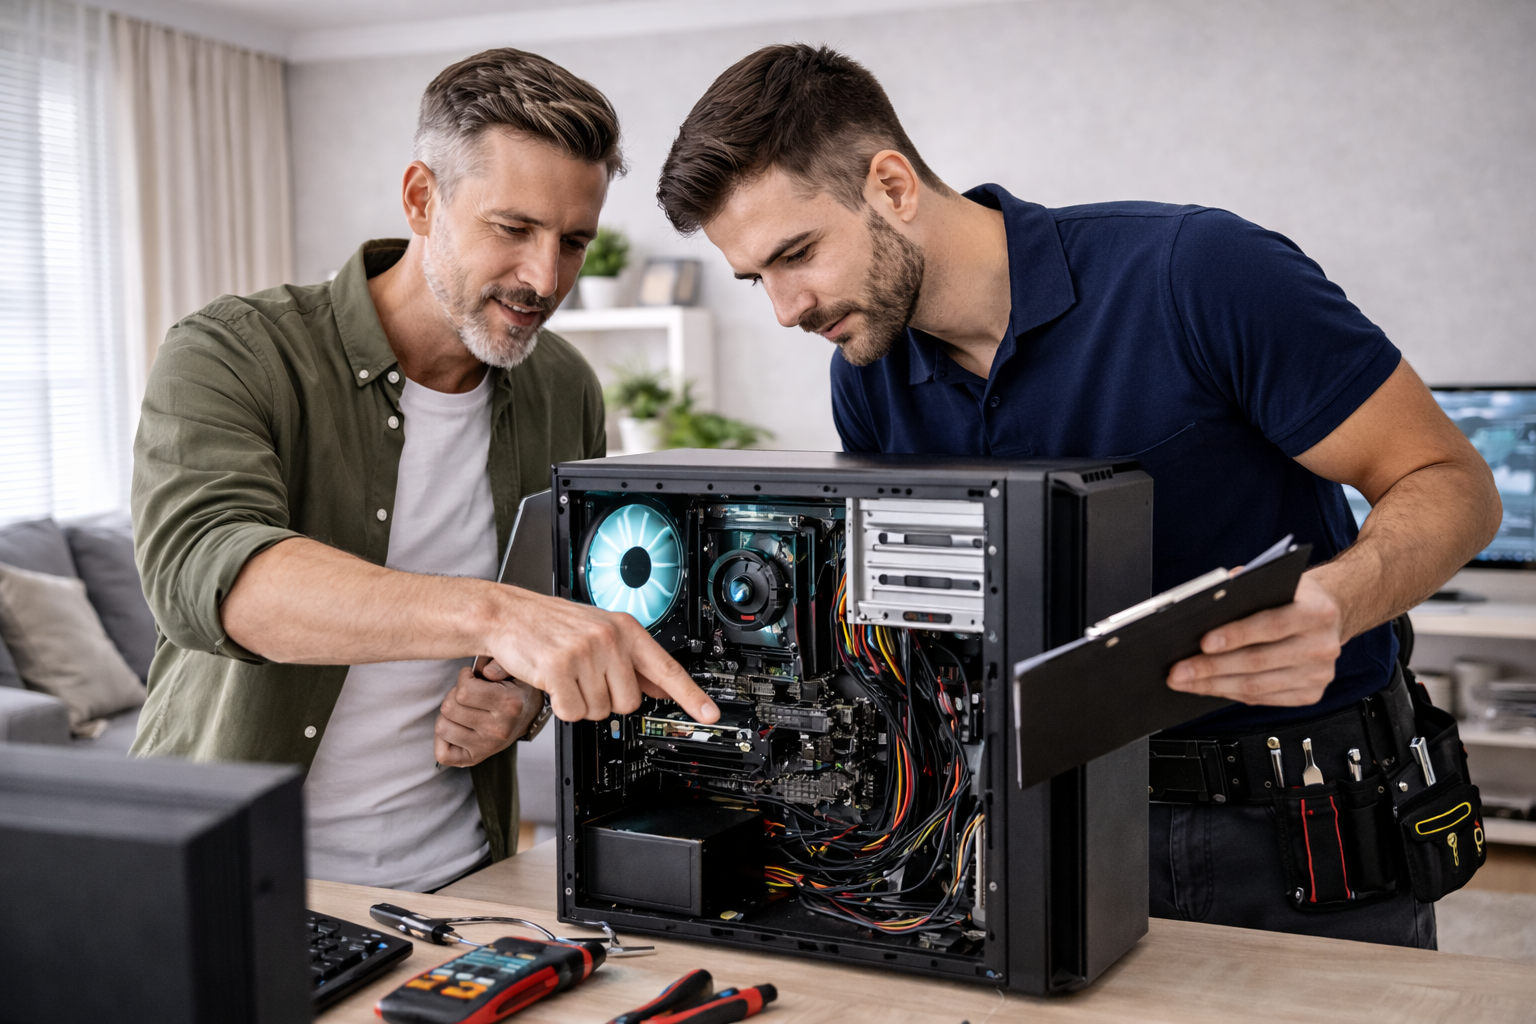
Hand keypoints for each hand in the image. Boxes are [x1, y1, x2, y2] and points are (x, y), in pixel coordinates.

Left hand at [434, 667, 541, 766]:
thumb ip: (500, 663)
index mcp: (509, 705)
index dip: (464, 679)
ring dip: (448, 716)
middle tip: (467, 695)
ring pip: (442, 728)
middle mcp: (498, 729)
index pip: (464, 692)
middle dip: (454, 696)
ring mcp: (486, 747)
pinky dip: (443, 740)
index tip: (472, 678)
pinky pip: (443, 754)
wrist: (529, 715)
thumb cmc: (515, 690)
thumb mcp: (514, 671)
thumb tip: (485, 670)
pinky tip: (456, 728)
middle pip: (449, 708)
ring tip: (462, 711)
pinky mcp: (475, 759)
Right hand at [482, 587, 718, 724]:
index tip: (709, 714)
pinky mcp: (560, 668)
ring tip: (568, 674)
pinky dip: (562, 706)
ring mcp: (586, 652)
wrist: (509, 614)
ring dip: (582, 702)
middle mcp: (611, 639)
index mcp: (626, 629)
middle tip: (586, 676)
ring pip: (600, 710)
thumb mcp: (601, 633)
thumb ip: (632, 661)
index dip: (691, 695)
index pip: (667, 669)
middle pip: (629, 702)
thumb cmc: (553, 624)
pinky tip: (554, 682)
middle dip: (607, 698)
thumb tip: (661, 688)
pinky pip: (574, 712)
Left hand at [1166, 573, 1344, 705]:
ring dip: (1214, 685)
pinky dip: (1231, 694)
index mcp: (1315, 612)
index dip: (1235, 635)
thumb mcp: (1277, 582)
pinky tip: (1210, 688)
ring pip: (1257, 686)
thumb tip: (1205, 602)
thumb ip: (1246, 587)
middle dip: (1211, 667)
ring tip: (1186, 681)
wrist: (1331, 615)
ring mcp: (1317, 674)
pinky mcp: (1310, 693)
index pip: (1270, 625)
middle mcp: (1321, 645)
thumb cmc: (1296, 597)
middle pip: (1257, 661)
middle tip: (1179, 670)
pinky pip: (1264, 699)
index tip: (1203, 642)